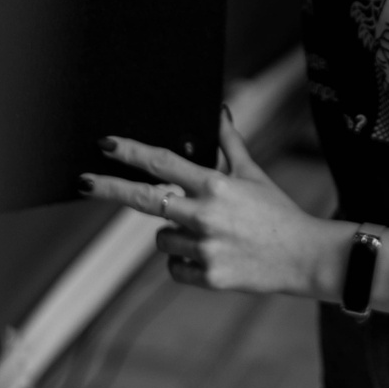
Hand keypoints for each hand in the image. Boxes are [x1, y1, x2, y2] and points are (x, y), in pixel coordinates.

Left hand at [80, 111, 341, 296]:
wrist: (304, 256)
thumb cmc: (278, 213)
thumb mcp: (254, 174)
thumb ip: (230, 144)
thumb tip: (220, 111)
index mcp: (216, 185)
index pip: (163, 163)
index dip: (131, 153)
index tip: (107, 145)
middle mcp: (205, 215)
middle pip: (144, 200)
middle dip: (109, 188)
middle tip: (84, 182)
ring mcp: (204, 248)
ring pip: (161, 238)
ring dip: (174, 233)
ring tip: (208, 234)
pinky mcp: (207, 275)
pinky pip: (173, 266)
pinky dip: (185, 261)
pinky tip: (210, 255)